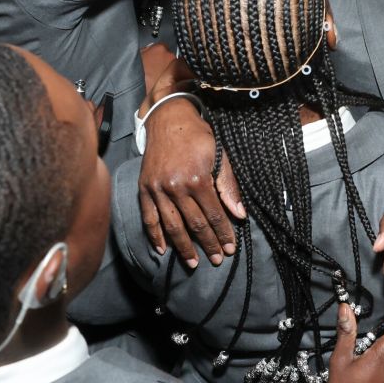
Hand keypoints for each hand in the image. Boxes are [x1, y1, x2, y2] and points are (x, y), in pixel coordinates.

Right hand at [137, 97, 242, 265]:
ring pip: (172, 226)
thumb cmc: (197, 137)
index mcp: (198, 178)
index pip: (213, 214)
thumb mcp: (219, 155)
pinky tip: (163, 250)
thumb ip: (228, 185)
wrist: (167, 119)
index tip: (230, 247)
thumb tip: (239, 213)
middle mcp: (176, 186)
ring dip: (183, 247)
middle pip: (194, 224)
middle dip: (208, 244)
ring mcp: (157, 189)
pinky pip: (149, 218)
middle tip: (217, 259)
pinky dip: (155, 235)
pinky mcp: (144, 188)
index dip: (223, 233)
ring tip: (193, 262)